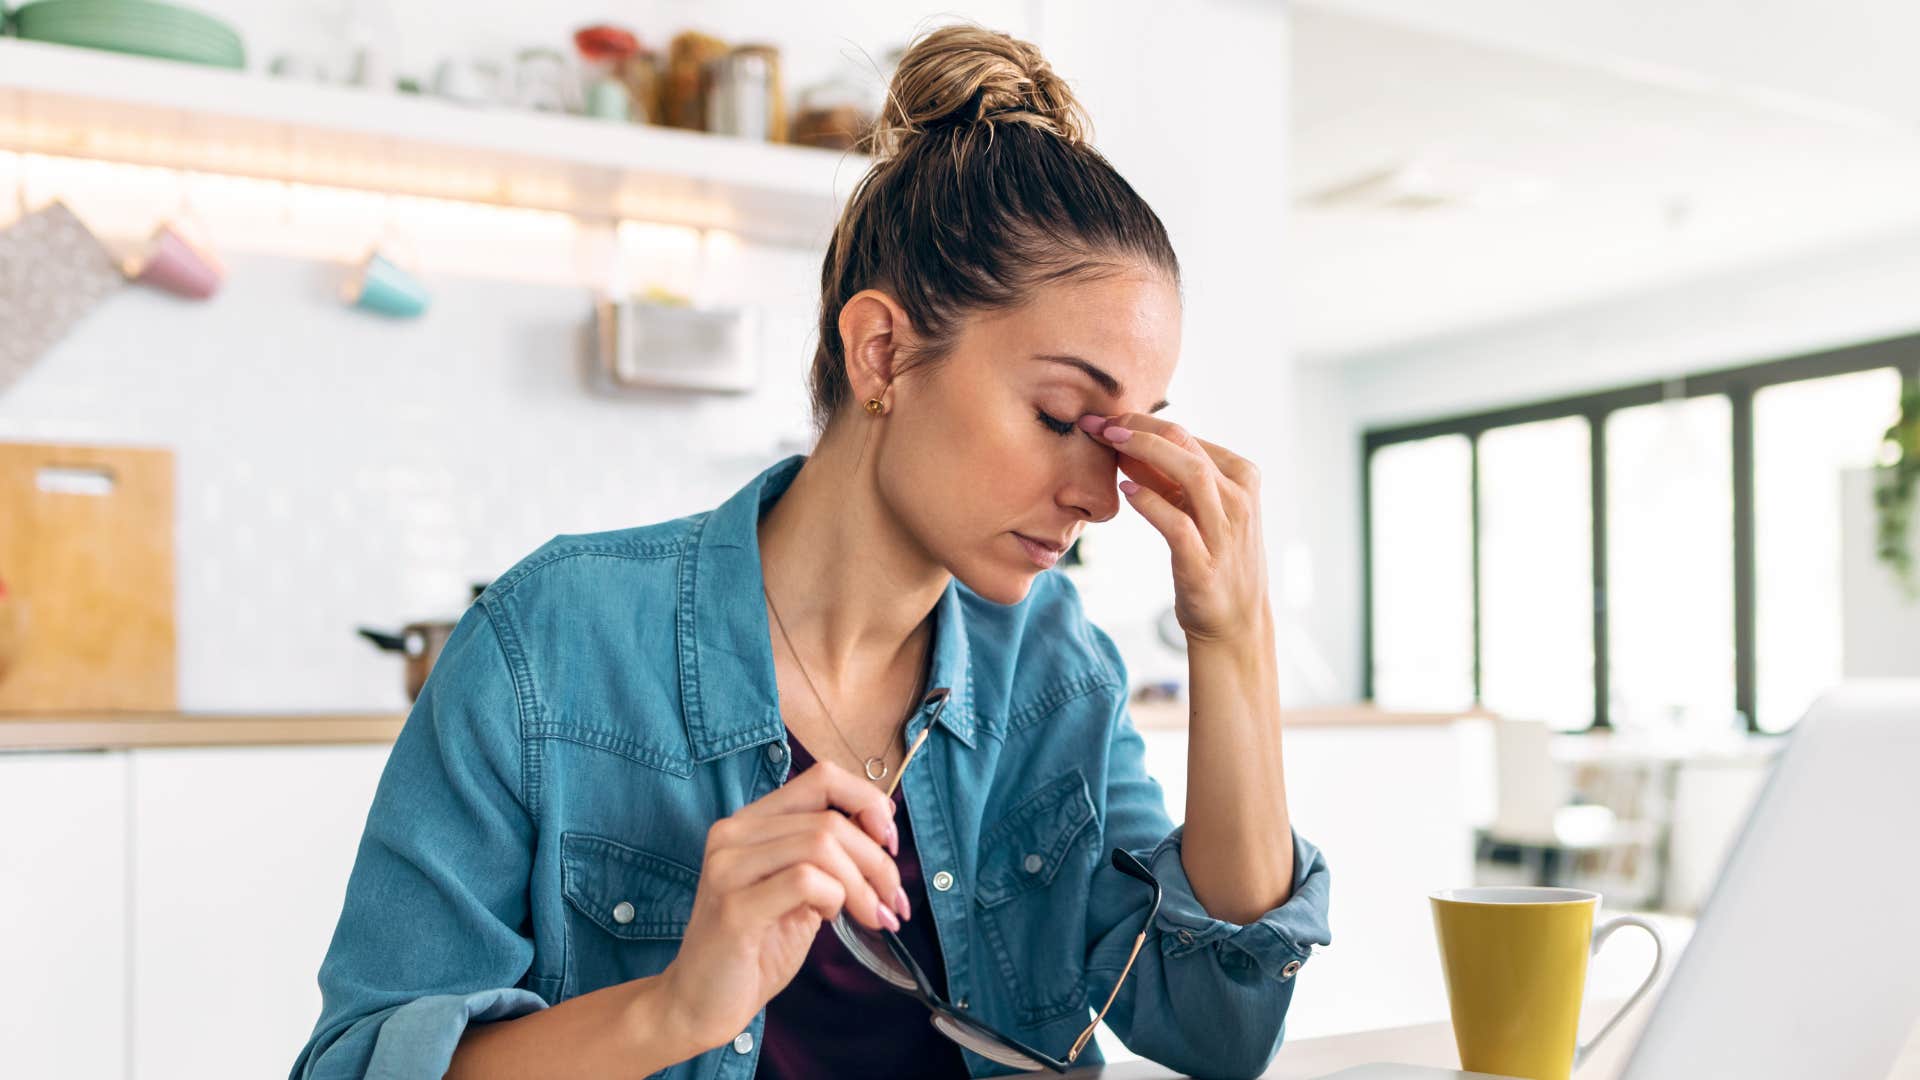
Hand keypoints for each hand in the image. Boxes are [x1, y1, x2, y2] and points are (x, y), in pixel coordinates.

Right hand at [659, 760, 911, 1050]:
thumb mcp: (800, 892)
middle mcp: (734, 833)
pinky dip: (835, 899)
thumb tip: (883, 832)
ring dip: (863, 885)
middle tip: (893, 901)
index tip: (890, 842)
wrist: (700, 1003)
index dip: (868, 802)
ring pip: (822, 845)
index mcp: (752, 822)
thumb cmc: (755, 948)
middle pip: (830, 818)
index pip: (822, 778)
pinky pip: (805, 881)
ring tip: (872, 916)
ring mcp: (728, 866)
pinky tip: (829, 920)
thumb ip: (828, 857)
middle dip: (878, 861)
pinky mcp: (733, 906)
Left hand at [1078, 412, 1269, 643]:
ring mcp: (1225, 531)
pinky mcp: (1205, 564)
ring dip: (1145, 451)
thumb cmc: (1214, 559)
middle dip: (1138, 428)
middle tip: (1099, 423)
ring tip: (1110, 443)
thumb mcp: (1199, 511)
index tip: (1106, 419)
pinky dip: (1151, 502)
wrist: (1236, 623)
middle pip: (1186, 444)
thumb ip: (1169, 480)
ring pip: (1190, 473)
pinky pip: (1178, 524)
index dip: (1143, 422)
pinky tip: (1126, 491)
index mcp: (1241, 477)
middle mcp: (1238, 499)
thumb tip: (1127, 445)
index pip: (1188, 435)